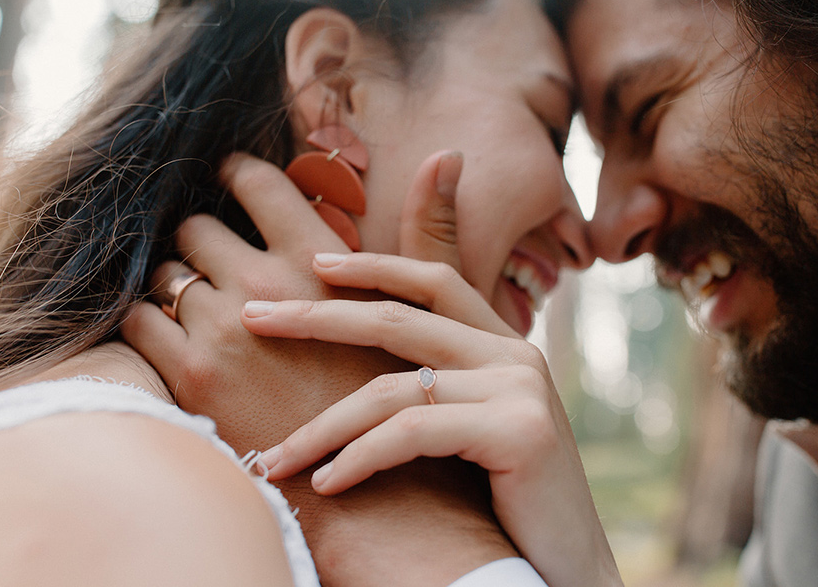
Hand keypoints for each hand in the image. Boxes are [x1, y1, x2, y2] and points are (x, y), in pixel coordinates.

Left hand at [121, 152, 520, 586]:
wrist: (564, 570)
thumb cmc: (502, 511)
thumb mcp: (467, 435)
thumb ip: (427, 392)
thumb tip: (355, 380)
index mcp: (502, 348)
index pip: (434, 281)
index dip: (374, 267)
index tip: (314, 262)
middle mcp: (515, 355)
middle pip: (398, 318)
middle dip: (316, 316)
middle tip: (253, 317)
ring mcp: (520, 388)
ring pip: (390, 389)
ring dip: (321, 428)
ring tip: (274, 460)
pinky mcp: (518, 431)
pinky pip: (410, 433)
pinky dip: (359, 458)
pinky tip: (326, 484)